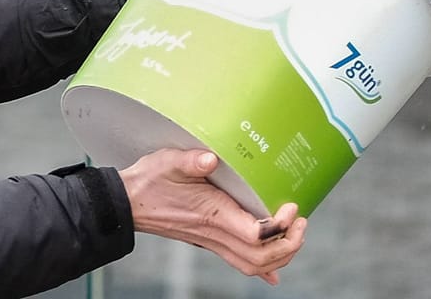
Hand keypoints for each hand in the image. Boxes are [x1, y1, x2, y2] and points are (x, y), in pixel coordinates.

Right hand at [120, 148, 308, 284]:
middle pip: (261, 257)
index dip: (279, 225)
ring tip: (294, 233)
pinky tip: (274, 271)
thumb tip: (211, 157)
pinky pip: (240, 263)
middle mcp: (215, 234)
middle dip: (290, 244)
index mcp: (213, 214)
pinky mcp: (210, 242)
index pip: (255, 234)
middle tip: (301, 222)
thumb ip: (191, 160)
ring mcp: (213, 242)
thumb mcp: (169, 162)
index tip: (290, 205)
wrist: (129, 203)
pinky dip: (262, 269)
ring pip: (253, 265)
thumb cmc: (151, 180)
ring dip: (280, 255)